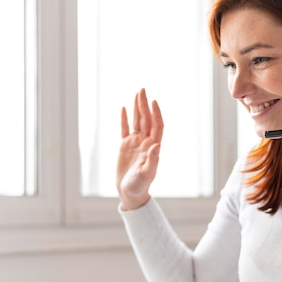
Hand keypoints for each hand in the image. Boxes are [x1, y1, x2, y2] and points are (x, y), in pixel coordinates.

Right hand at [117, 88, 163, 209]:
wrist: (130, 192)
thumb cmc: (140, 185)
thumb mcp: (147, 174)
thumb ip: (152, 160)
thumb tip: (157, 145)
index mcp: (153, 147)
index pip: (156, 126)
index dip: (156, 113)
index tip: (153, 101)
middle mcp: (145, 142)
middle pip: (147, 119)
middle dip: (145, 105)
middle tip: (142, 90)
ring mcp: (135, 143)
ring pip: (137, 121)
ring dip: (137, 108)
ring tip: (137, 93)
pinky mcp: (125, 146)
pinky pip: (125, 129)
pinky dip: (125, 119)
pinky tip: (124, 108)